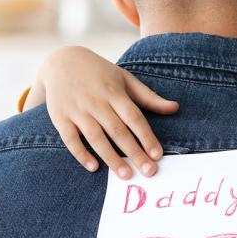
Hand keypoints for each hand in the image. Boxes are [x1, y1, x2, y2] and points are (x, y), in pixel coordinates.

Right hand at [33, 46, 178, 177]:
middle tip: (149, 172)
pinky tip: (94, 168)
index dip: (146, 137)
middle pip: (118, 131)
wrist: (60, 62)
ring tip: (126, 175)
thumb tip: (176, 108)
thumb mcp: (125, 79)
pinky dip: (81, 154)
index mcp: (114, 92)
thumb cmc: (99, 73)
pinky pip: (70, 139)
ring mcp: (77, 110)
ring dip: (111, 158)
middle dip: (134, 153)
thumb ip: (149, 97)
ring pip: (96, 138)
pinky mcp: (60, 118)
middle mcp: (96, 102)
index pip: (134, 117)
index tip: (158, 155)